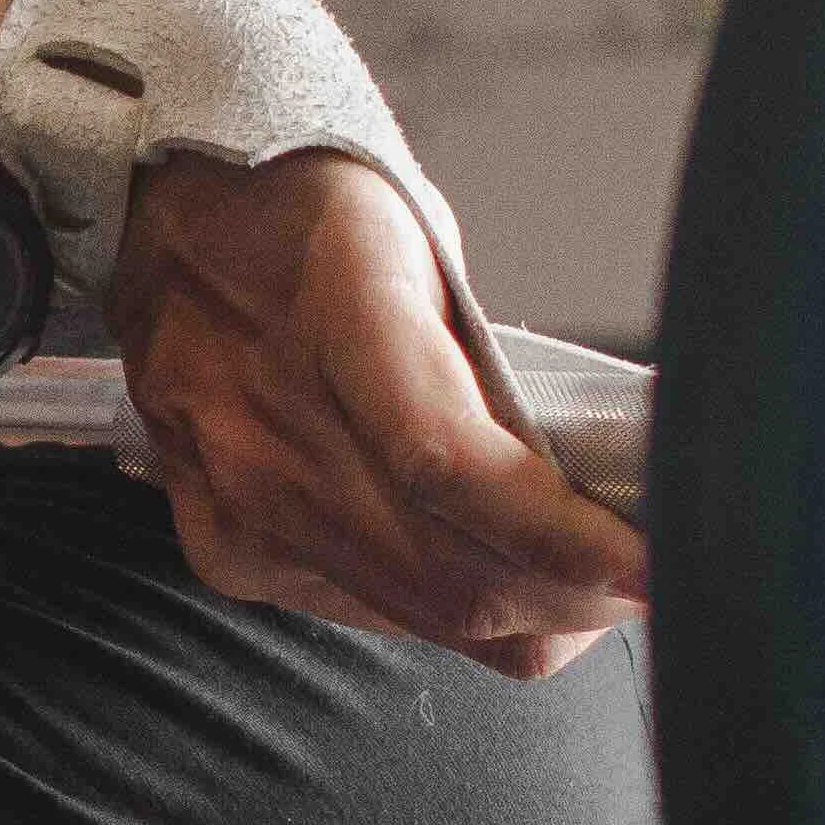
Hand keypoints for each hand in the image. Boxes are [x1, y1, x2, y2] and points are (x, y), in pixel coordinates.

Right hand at [106, 151, 645, 680]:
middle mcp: (273, 425)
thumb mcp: (426, 247)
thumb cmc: (307, 206)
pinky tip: (483, 575)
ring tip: (590, 588)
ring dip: (523, 617)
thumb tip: (586, 473)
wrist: (169, 212)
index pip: (458, 472)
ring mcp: (242, 495)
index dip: (566, 541)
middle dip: (576, 599)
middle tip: (647, 580)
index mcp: (336, 315)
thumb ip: (490, 370)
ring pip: (419, 613)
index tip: (654, 565)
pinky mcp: (227, 542)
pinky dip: (439, 612)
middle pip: (452, 573)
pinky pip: (360, 611)